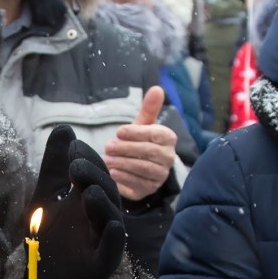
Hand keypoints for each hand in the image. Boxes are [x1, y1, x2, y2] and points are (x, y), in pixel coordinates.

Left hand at [31, 126, 125, 278]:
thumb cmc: (51, 238)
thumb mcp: (48, 197)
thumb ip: (55, 165)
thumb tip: (65, 127)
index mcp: (89, 198)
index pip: (94, 173)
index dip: (86, 160)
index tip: (72, 148)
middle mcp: (100, 217)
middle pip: (106, 192)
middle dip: (93, 177)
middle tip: (75, 165)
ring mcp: (102, 241)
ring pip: (110, 219)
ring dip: (102, 203)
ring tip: (88, 192)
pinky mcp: (101, 266)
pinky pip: (112, 251)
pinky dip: (113, 238)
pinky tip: (111, 226)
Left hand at [104, 86, 176, 200]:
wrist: (134, 168)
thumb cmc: (138, 142)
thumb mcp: (142, 125)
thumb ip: (149, 108)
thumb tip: (157, 88)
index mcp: (169, 139)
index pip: (156, 134)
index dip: (136, 133)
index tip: (119, 132)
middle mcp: (169, 158)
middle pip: (149, 152)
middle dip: (127, 149)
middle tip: (109, 147)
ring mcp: (160, 176)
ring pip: (144, 169)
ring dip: (123, 163)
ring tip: (108, 159)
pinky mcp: (150, 190)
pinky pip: (138, 184)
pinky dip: (124, 178)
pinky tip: (112, 173)